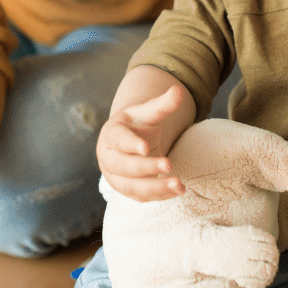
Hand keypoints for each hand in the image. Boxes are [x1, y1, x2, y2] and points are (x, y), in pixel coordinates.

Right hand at [97, 84, 188, 201]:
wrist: (129, 141)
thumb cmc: (137, 125)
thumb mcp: (147, 112)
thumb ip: (163, 104)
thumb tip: (178, 91)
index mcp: (112, 133)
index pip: (118, 139)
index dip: (131, 144)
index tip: (146, 148)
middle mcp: (109, 157)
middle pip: (123, 166)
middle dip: (146, 168)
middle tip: (169, 164)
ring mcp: (115, 176)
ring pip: (131, 186)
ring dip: (155, 187)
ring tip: (179, 185)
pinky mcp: (126, 189)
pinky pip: (140, 196)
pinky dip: (159, 195)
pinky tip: (177, 191)